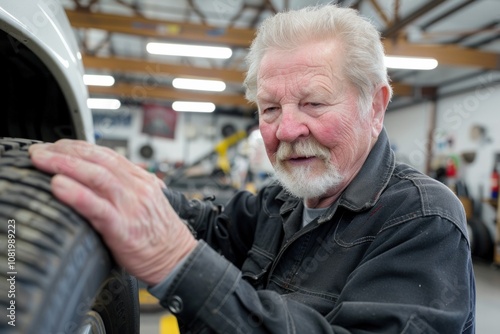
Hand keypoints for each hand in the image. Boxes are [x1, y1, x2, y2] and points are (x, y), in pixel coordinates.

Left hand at [29, 140, 196, 284]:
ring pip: (97, 177)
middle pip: (98, 160)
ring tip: (42, 161)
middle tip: (39, 151)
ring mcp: (131, 206)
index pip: (106, 154)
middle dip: (65, 152)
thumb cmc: (158, 234)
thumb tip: (99, 180)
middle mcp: (136, 188)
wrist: (178, 258)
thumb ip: (125, 188)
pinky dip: (77, 194)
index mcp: (141, 180)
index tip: (55, 145)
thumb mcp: (145, 202)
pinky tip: (59, 187)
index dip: (78, 146)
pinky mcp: (124, 227)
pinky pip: (97, 207)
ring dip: (66, 165)